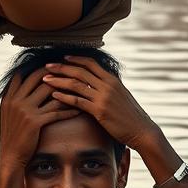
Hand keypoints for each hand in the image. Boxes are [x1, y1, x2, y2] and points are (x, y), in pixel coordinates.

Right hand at [0, 68, 78, 170]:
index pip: (25, 74)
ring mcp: (25, 110)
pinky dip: (68, 110)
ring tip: (77, 89)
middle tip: (69, 73)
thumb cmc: (12, 136)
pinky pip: (56, 112)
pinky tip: (78, 109)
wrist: (10, 156)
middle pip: (38, 78)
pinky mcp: (35, 122)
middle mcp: (16, 100)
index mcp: (9, 97)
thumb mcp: (7, 113)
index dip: (40, 68)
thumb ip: (14, 97)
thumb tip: (21, 81)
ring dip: (65, 90)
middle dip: (55, 74)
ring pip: (49, 92)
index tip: (54, 67)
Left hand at [43, 56, 158, 149]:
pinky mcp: (99, 111)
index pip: (91, 63)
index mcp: (112, 79)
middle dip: (61, 67)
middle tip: (46, 65)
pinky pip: (77, 101)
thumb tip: (99, 82)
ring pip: (76, 84)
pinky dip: (64, 97)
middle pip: (80, 71)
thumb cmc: (131, 115)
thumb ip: (109, 87)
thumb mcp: (121, 95)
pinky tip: (54, 95)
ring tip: (45, 79)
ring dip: (58, 80)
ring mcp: (103, 97)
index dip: (76, 59)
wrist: (142, 130)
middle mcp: (107, 85)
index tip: (63, 57)